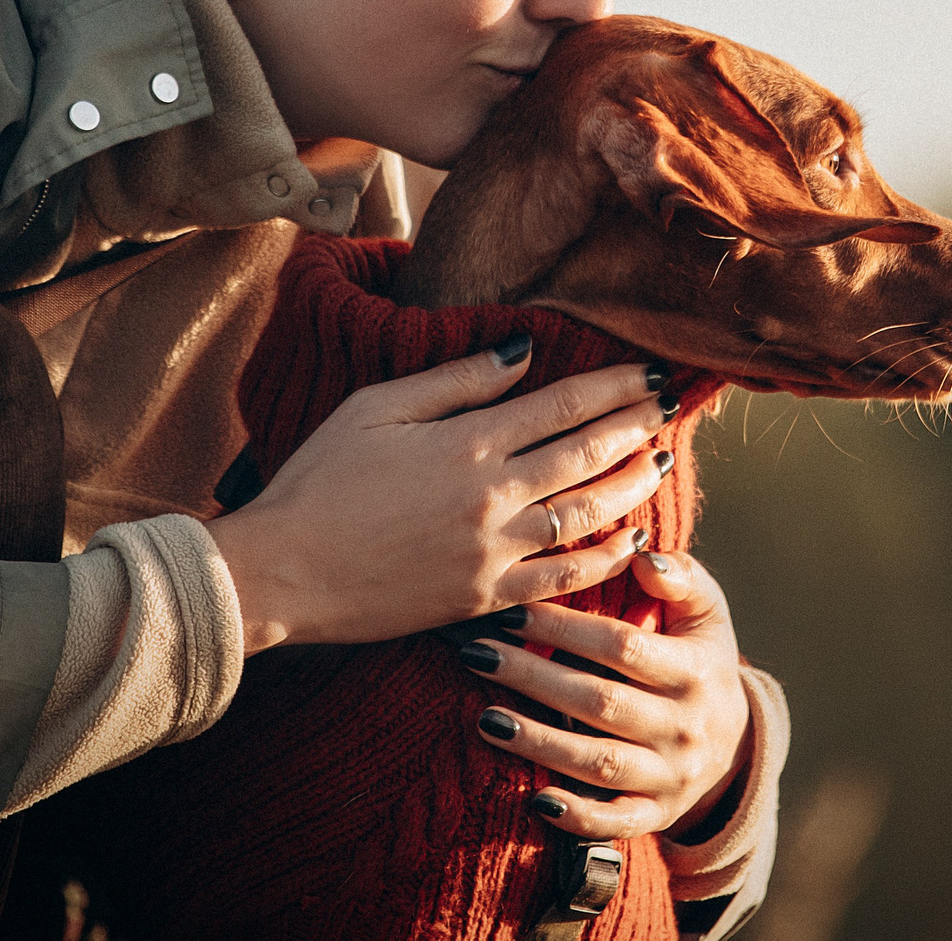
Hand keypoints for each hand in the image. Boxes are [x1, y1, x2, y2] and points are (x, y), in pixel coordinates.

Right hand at [206, 337, 672, 649]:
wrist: (282, 572)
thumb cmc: (319, 480)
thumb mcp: (377, 408)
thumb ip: (455, 382)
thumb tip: (521, 352)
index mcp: (466, 444)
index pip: (562, 405)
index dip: (614, 387)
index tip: (649, 372)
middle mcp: (490, 498)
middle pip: (585, 456)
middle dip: (635, 427)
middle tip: (669, 406)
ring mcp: (491, 553)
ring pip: (585, 516)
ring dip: (630, 486)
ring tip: (659, 461)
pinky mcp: (482, 599)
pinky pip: (561, 579)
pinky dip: (602, 558)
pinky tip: (627, 539)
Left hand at [464, 549, 752, 840]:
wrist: (735, 742)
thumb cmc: (701, 658)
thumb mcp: (706, 613)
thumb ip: (679, 576)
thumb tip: (640, 553)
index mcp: (696, 670)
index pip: (623, 645)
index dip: (565, 628)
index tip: (512, 611)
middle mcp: (685, 726)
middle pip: (601, 702)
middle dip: (534, 678)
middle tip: (477, 654)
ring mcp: (671, 776)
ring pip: (599, 763)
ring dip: (539, 743)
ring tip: (485, 719)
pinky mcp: (656, 815)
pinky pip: (615, 822)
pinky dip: (577, 816)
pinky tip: (534, 799)